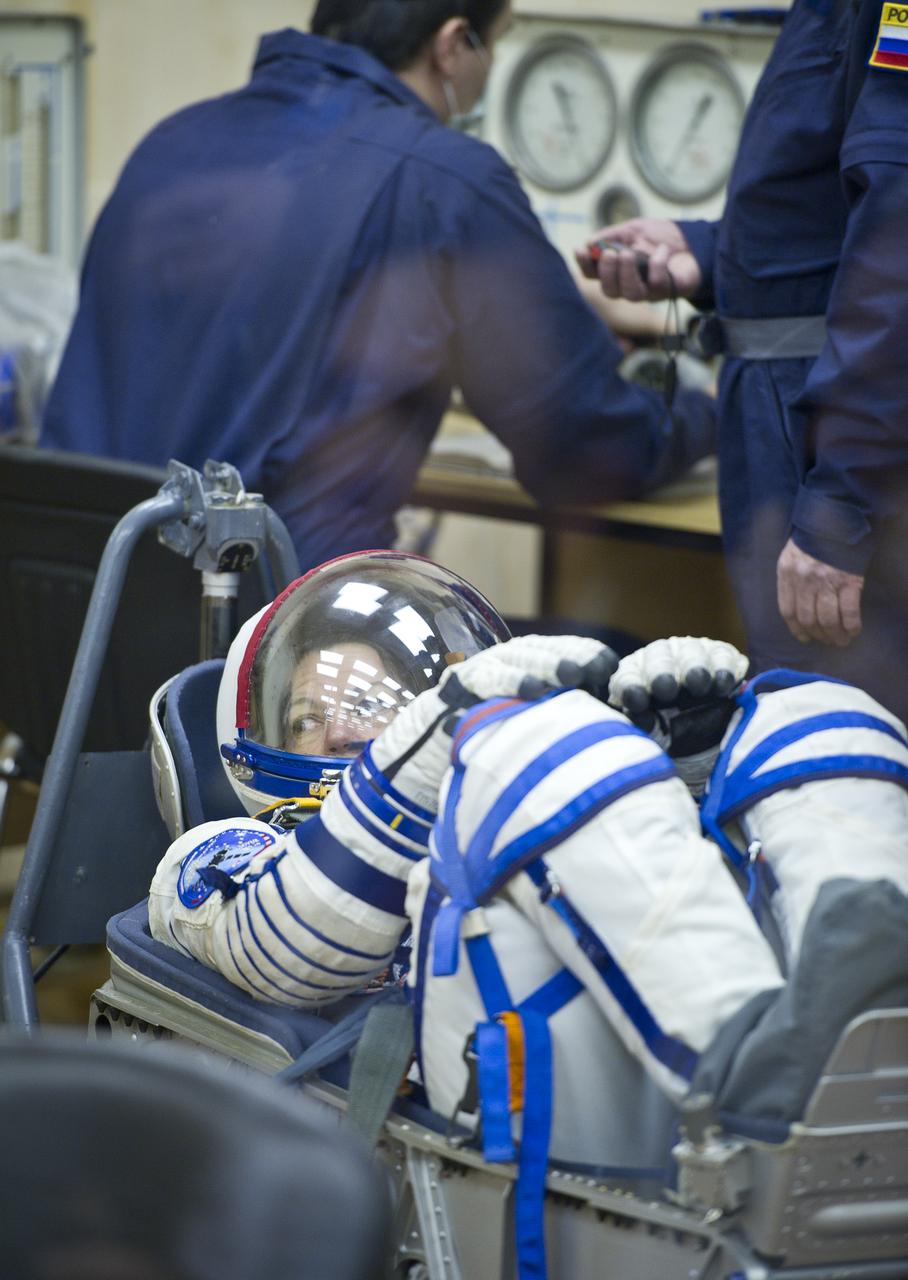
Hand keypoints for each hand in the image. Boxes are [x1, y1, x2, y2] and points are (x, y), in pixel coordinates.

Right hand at [368, 635, 618, 813]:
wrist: (428, 765)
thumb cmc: (492, 756)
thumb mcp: (536, 737)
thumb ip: (571, 725)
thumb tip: (626, 728)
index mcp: (530, 670)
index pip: (562, 652)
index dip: (587, 656)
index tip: (611, 669)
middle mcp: (507, 665)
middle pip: (544, 652)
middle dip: (573, 657)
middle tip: (599, 669)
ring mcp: (481, 672)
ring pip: (517, 659)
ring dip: (546, 665)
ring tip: (572, 676)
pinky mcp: (456, 686)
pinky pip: (484, 678)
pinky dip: (508, 682)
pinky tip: (531, 691)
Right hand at [575, 218, 701, 302]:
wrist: (691, 241)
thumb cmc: (659, 238)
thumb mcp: (633, 229)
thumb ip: (612, 236)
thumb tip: (590, 243)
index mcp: (616, 270)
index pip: (593, 275)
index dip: (584, 265)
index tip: (580, 250)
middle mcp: (628, 285)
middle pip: (610, 291)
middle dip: (607, 273)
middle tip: (610, 254)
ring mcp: (647, 291)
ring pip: (630, 294)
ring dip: (626, 274)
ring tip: (627, 253)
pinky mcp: (667, 291)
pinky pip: (656, 284)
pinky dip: (657, 264)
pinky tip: (662, 250)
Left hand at [609, 636, 748, 795]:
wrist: (709, 735)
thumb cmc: (669, 734)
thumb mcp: (653, 734)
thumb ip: (644, 726)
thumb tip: (640, 719)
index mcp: (633, 677)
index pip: (627, 678)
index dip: (631, 688)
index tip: (637, 702)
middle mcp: (658, 657)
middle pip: (657, 658)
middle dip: (661, 673)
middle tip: (666, 687)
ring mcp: (690, 652)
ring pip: (690, 653)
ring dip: (694, 669)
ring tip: (697, 684)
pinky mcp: (720, 655)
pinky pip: (721, 657)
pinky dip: (723, 669)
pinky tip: (723, 685)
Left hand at [777, 539, 863, 647]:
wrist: (835, 517)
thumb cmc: (812, 538)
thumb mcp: (790, 556)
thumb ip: (790, 580)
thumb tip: (795, 608)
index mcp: (787, 574)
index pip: (787, 610)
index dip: (796, 629)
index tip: (805, 638)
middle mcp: (804, 580)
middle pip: (808, 619)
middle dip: (818, 635)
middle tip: (826, 641)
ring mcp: (827, 581)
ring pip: (827, 620)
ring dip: (835, 635)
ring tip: (840, 641)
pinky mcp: (849, 581)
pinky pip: (849, 612)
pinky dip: (851, 626)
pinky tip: (853, 632)